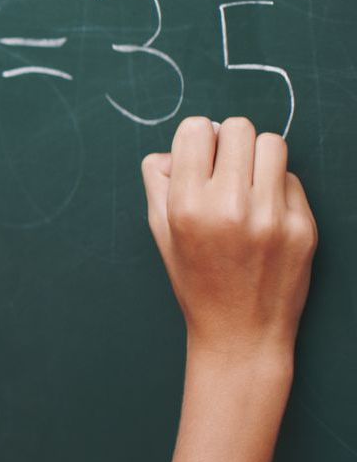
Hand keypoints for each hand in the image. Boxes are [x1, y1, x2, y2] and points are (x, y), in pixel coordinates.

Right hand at [141, 116, 317, 363]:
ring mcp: (271, 216)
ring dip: (258, 156)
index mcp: (187, 205)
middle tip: (227, 169)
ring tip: (250, 183)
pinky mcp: (304, 226)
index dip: (197, 139)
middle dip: (229, 143)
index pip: (196, 129)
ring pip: (272, 143)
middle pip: (237, 128)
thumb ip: (158, 181)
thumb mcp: (161, 231)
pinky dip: (278, 188)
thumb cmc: (197, 280)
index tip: (200, 158)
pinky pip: (292, 178)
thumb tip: (175, 147)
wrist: (241, 333)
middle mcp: (230, 207)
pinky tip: (267, 214)